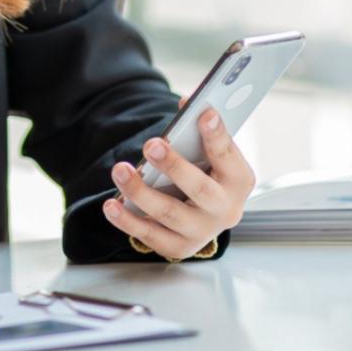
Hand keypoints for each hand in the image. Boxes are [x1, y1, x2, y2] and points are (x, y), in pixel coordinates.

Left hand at [100, 104, 255, 259]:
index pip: (228, 155)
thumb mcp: (211, 153)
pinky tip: (112, 205)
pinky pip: (150, 235)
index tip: (204, 114)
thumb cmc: (208, 173)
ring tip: (120, 170)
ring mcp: (202, 231)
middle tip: (151, 145)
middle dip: (174, 166)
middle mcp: (225, 210)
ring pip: (169, 214)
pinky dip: (128, 221)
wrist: (207, 213)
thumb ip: (200, 130)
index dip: (217, 134)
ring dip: (141, 192)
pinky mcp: (179, 247)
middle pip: (200, 190)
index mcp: (239, 180)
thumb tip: (185, 103)